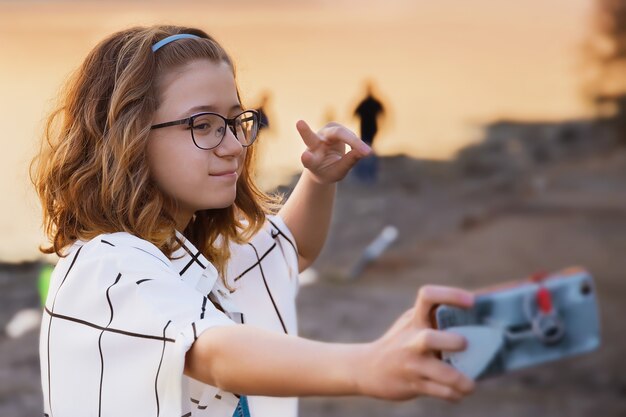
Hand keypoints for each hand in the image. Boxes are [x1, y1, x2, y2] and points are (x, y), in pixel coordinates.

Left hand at [296, 120, 371, 183]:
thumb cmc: (328, 171)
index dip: (307, 159)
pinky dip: (357, 143)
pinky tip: (362, 150)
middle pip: (312, 138)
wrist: (324, 163)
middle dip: (305, 132)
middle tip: (299, 123)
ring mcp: (323, 134)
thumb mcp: (338, 173)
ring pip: (339, 134)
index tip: (305, 157)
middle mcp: (313, 144)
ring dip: (354, 142)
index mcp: (311, 161)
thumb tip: (365, 151)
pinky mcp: (334, 128)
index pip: (308, 160)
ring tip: (367, 152)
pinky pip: (349, 135)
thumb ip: (348, 163)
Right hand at [356, 285, 475, 401]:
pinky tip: (458, 392)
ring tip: (470, 384)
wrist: (368, 367)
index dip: (450, 295)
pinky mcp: (413, 384)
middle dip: (451, 342)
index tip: (472, 301)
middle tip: (465, 344)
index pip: (428, 295)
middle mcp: (411, 340)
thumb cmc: (401, 342)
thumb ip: (435, 317)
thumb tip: (478, 316)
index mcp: (414, 319)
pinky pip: (439, 392)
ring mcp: (412, 364)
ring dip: (461, 380)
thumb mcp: (412, 323)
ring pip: (440, 373)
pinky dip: (454, 393)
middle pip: (430, 339)